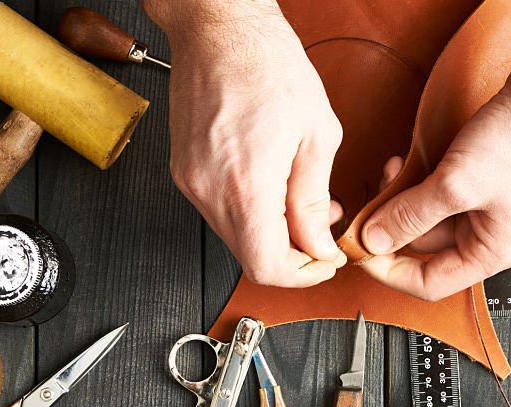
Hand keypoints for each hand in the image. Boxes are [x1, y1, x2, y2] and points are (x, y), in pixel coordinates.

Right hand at [156, 6, 345, 286]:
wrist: (219, 26)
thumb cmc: (266, 62)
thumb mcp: (317, 133)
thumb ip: (315, 200)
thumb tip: (318, 244)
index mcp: (246, 184)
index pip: (267, 267)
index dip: (302, 276)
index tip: (324, 263)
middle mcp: (209, 189)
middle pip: (250, 258)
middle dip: (293, 256)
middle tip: (322, 235)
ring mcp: (191, 182)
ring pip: (236, 238)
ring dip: (274, 235)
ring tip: (306, 206)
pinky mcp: (185, 172)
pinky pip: (221, 213)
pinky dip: (253, 215)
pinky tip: (276, 190)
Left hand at [358, 0, 510, 300]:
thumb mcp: (455, 185)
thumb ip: (410, 217)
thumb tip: (374, 241)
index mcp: (491, 252)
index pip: (429, 283)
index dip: (389, 272)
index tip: (361, 254)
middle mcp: (490, 236)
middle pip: (425, 248)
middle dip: (392, 225)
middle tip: (368, 205)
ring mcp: (488, 208)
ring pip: (429, 217)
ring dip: (402, 199)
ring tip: (391, 173)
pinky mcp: (483, 182)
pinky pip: (439, 194)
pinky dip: (418, 183)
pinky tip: (406, 164)